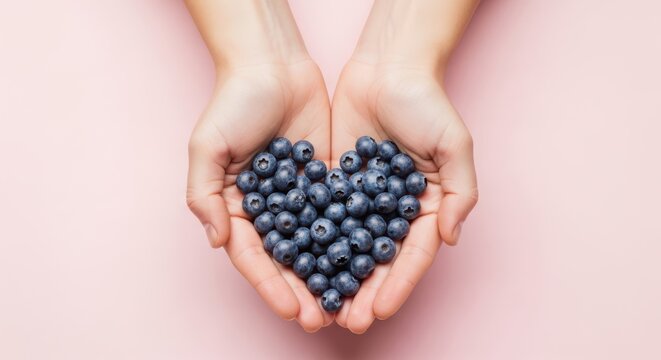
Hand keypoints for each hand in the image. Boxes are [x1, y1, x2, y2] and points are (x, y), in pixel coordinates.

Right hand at [187, 60, 332, 331]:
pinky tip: (367, 260)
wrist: (273, 65)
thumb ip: (204, 195)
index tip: (291, 310)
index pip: (254, 256)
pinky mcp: (328, 181)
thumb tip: (217, 241)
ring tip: (347, 302)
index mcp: (237, 208)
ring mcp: (301, 197)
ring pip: (318, 244)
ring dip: (330, 274)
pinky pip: (340, 214)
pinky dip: (351, 238)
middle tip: (323, 319)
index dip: (270, 286)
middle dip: (304, 290)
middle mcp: (270, 209)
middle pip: (287, 258)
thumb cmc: (232, 103)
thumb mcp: (207, 148)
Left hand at [331, 60, 477, 332]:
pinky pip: (322, 217)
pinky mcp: (334, 184)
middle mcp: (392, 210)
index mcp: (426, 207)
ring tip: (321, 307)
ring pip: (347, 246)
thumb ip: (460, 193)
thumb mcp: (454, 145)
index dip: (398, 285)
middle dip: (363, 292)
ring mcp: (361, 199)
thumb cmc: (426, 103)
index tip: (379, 311)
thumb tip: (451, 239)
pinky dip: (312, 243)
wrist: (387, 68)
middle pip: (378, 260)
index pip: (412, 255)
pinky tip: (299, 265)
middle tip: (347, 322)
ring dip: (336, 277)